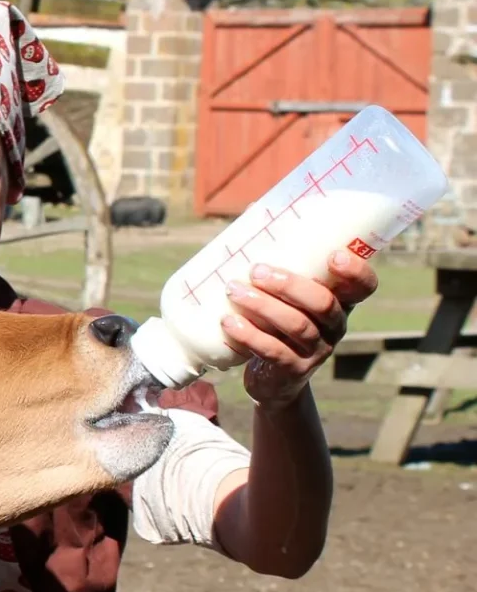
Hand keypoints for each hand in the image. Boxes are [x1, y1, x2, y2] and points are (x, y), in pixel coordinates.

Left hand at [223, 251, 378, 409]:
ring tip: (233, 291)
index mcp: (338, 302)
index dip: (356, 272)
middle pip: (324, 303)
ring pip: (297, 326)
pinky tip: (229, 322)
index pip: (363, 287)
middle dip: (290, 285)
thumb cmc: (276, 323)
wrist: (273, 378)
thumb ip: (279, 265)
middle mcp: (334, 326)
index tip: (334, 255)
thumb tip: (252, 213)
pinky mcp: (294, 369)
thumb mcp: (285, 297)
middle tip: (256, 270)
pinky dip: (250, 335)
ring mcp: (317, 350)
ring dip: (263, 306)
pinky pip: (274, 351)